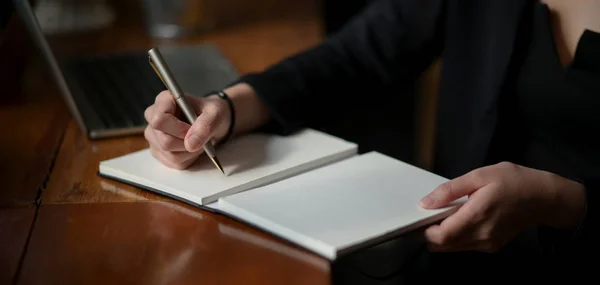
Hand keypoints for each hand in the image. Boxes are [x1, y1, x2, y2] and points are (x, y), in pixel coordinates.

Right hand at [144, 91, 230, 168]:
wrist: (212, 122)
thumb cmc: (212, 113)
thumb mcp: (216, 113)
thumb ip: (205, 125)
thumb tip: (190, 144)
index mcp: (164, 100)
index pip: (159, 120)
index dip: (178, 129)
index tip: (193, 129)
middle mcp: (153, 116)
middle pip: (165, 141)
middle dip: (188, 143)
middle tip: (201, 137)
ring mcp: (153, 135)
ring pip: (170, 154)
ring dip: (190, 152)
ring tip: (198, 141)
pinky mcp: (158, 150)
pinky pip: (173, 163)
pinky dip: (188, 158)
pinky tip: (193, 148)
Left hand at [419, 162, 585, 252]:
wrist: (542, 197)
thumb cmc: (512, 181)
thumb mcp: (479, 176)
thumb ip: (450, 190)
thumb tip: (426, 203)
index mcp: (477, 215)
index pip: (441, 237)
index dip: (425, 230)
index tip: (422, 215)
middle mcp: (482, 235)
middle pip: (443, 246)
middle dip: (431, 233)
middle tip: (434, 213)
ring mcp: (487, 244)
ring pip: (452, 249)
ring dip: (444, 235)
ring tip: (450, 213)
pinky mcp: (491, 247)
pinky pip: (465, 246)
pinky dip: (457, 236)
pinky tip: (463, 219)